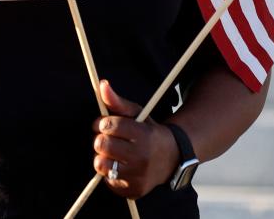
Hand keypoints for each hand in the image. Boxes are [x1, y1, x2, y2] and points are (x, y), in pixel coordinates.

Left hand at [91, 80, 179, 198]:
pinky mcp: (133, 190)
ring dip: (103, 157)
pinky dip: (110, 173)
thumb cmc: (149, 132)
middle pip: (101, 144)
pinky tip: (120, 166)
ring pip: (101, 164)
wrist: (172, 158)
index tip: (107, 124)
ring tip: (113, 153)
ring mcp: (138, 176)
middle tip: (109, 139)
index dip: (103, 123)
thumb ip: (117, 101)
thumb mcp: (137, 114)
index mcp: (143, 134)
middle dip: (101, 139)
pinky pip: (107, 181)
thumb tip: (101, 84)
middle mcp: (142, 156)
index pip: (108, 125)